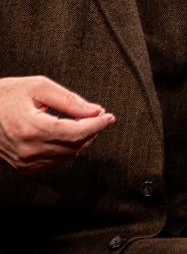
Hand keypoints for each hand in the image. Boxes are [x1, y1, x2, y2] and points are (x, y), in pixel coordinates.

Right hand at [0, 76, 114, 170]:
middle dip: (92, 131)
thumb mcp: (38, 87)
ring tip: (84, 121)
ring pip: (67, 156)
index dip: (96, 125)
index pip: (75, 133)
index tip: (109, 116)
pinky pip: (54, 162)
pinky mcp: (22, 167)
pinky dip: (67, 148)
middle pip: (74, 146)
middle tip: (98, 115)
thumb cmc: (6, 95)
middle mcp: (27, 149)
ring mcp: (24, 161)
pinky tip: (68, 133)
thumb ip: (69, 100)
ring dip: (81, 140)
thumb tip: (94, 110)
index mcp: (31, 128)